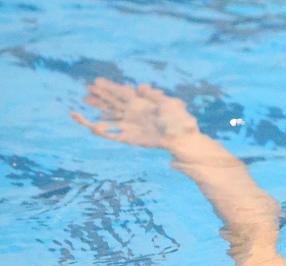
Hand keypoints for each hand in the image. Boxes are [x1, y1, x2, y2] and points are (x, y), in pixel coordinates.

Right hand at [72, 78, 199, 149]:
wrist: (182, 139)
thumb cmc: (179, 120)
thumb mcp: (170, 104)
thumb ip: (155, 96)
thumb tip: (141, 87)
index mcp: (141, 103)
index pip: (121, 93)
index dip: (108, 87)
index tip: (95, 81)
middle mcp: (133, 113)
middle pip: (112, 103)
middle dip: (99, 97)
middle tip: (86, 90)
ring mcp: (131, 125)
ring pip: (109, 118)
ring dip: (97, 113)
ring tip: (80, 110)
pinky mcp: (130, 138)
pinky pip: (113, 135)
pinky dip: (102, 131)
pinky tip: (91, 127)